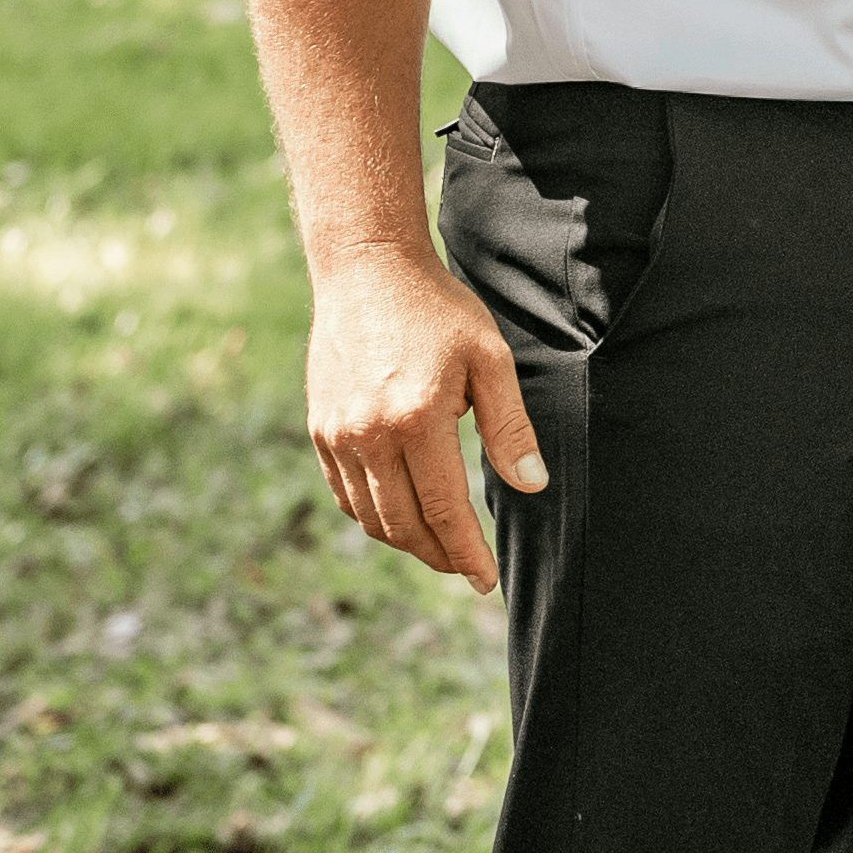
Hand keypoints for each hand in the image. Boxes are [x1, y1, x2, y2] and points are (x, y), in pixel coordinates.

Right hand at [305, 241, 542, 594]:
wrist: (368, 271)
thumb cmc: (439, 310)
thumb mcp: (490, 358)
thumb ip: (509, 426)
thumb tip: (532, 485)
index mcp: (417, 418)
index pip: (445, 509)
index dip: (466, 552)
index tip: (486, 581)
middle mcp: (370, 435)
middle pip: (405, 524)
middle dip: (439, 555)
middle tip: (465, 567)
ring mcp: (338, 436)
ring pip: (372, 518)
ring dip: (407, 541)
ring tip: (440, 544)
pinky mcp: (320, 431)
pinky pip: (347, 496)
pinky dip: (374, 517)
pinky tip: (401, 514)